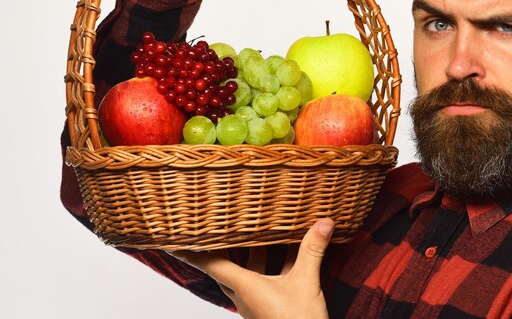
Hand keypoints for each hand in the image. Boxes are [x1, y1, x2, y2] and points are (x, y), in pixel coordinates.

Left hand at [170, 218, 333, 318]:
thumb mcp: (305, 283)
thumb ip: (312, 250)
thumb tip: (323, 222)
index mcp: (245, 287)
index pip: (210, 265)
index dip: (191, 251)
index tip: (172, 239)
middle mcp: (245, 293)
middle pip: (225, 265)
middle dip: (220, 246)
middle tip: (214, 225)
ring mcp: (257, 300)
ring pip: (247, 270)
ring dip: (250, 251)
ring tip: (253, 228)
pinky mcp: (270, 305)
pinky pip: (266, 277)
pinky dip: (273, 262)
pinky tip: (289, 250)